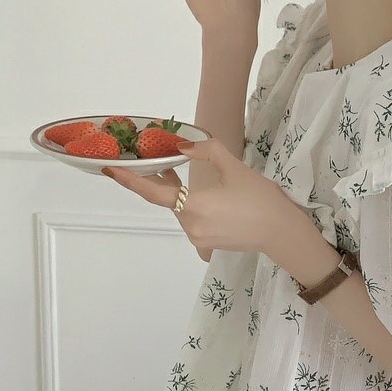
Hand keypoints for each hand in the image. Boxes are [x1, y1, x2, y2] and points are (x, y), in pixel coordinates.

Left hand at [100, 136, 305, 262]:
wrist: (281, 232)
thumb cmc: (260, 199)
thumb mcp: (235, 168)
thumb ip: (207, 152)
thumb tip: (182, 147)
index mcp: (195, 205)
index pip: (153, 192)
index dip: (130, 180)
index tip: (111, 169)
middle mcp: (191, 225)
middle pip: (169, 200)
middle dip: (162, 181)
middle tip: (156, 159)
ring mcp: (198, 237)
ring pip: (181, 209)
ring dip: (180, 193)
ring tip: (182, 173)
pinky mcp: (206, 243)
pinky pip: (192, 219)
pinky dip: (191, 205)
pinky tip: (203, 195)